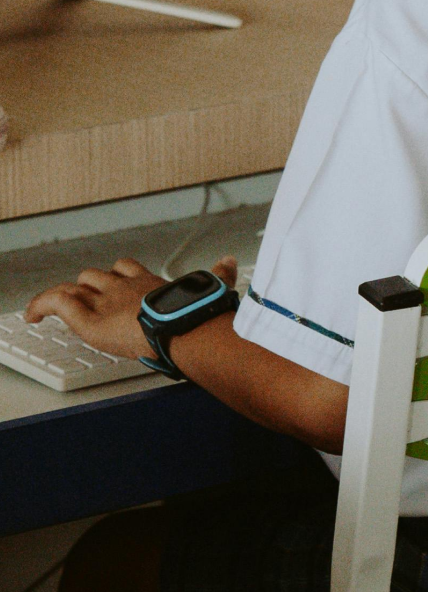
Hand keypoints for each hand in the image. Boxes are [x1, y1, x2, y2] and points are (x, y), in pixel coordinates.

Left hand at [25, 257, 237, 362]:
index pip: (127, 269)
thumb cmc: (200, 314)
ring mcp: (105, 301)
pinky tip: (31, 316)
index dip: (118, 276)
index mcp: (150, 283)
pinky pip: (57, 303)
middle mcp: (124, 286)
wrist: (187, 328)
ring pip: (76, 287)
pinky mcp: (90, 319)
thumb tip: (232, 262)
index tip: (117, 285)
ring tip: (52, 310)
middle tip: (87, 303)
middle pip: (97, 276)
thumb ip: (221, 275)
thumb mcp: (213, 289)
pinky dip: (41, 307)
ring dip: (66, 297)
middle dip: (91, 287)